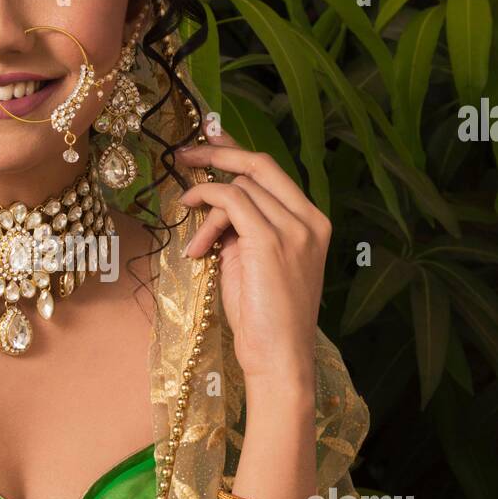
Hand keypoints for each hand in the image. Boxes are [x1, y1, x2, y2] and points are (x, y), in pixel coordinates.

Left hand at [175, 127, 330, 385]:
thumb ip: (244, 231)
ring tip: (196, 245)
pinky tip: (196, 240)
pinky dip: (206, 208)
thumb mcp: (255, 264)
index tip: (209, 140)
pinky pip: (230, 201)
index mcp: (313, 222)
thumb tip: (217, 207)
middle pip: (258, 165)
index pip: (273, 172)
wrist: (279, 358)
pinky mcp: (269, 240)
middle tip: (184, 156)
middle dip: (217, 154)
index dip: (237, 150)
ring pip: (239, 187)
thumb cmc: (265, 318)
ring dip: (206, 207)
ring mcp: (293, 228)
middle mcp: (309, 220)